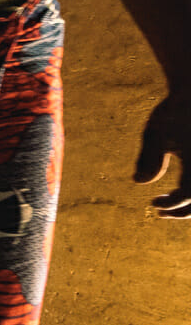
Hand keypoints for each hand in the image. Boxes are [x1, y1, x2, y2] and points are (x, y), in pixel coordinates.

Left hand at [133, 91, 190, 218]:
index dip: (172, 205)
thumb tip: (138, 182)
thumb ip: (149, 158)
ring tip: (167, 206)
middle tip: (159, 212)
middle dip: (182, 211)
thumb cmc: (174, 113)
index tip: (153, 203)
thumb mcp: (155, 133)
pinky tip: (178, 193)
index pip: (188, 194)